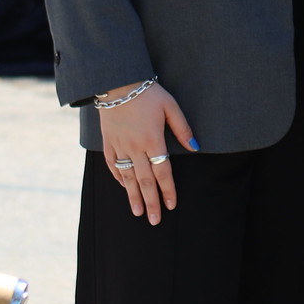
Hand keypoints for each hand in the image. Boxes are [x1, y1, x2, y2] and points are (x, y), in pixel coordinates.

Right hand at [97, 80, 197, 224]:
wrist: (116, 82)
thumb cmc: (148, 93)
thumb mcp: (170, 106)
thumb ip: (183, 128)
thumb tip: (196, 147)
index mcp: (152, 139)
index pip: (162, 171)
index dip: (168, 190)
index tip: (172, 205)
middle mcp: (134, 147)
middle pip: (145, 180)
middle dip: (151, 202)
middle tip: (155, 220)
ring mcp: (119, 146)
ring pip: (128, 177)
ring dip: (133, 196)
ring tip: (138, 212)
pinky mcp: (107, 143)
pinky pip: (112, 165)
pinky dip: (119, 178)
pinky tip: (125, 188)